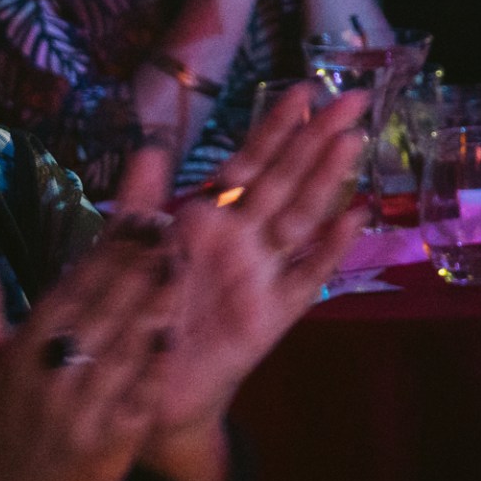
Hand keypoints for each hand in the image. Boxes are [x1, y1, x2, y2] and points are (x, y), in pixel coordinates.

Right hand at [0, 231, 185, 480]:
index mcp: (21, 351)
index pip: (71, 288)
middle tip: (171, 221)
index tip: (138, 213)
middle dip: (137, 263)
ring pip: (123, 344)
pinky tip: (176, 333)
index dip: (107, 250)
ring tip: (181, 260)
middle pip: (101, 308)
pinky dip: (155, 365)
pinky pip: (137, 396)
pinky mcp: (108, 444)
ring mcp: (80, 408)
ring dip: (154, 301)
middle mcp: (49, 374)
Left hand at [111, 86, 371, 480]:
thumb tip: (150, 144)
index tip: (304, 90)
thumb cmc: (136, 318)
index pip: (248, 164)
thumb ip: (138, 200)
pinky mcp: (273, 313)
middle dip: (318, 140)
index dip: (275, 128)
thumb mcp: (126, 250)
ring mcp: (262, 274)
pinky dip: (330, 248)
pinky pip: (306, 276)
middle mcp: (242, 240)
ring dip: (327, 180)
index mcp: (206, 221)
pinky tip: (355, 217)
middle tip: (353, 99)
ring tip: (353, 141)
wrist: (139, 390)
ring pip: (301, 217)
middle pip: (287, 181)